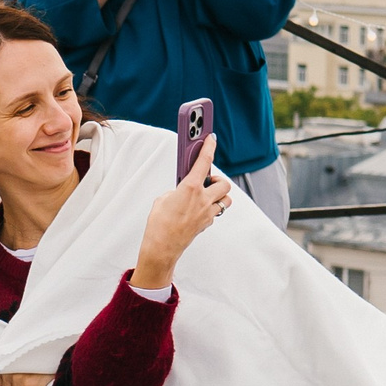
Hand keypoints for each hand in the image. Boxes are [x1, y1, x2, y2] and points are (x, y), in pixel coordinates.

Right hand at [132, 137, 230, 290]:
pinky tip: (199, 209)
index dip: (208, 146)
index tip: (211, 138)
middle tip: (207, 178)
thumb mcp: (163, 199)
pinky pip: (216, 212)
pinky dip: (211, 208)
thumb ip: (177, 191)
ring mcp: (207, 213)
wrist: (162, 248)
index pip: (204, 161)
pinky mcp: (206, 224)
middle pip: (224, 183)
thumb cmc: (159, 224)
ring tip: (207, 194)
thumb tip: (184, 191)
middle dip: (217, 179)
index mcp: (191, 188)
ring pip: (226, 199)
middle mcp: (203, 199)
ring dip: (219, 194)